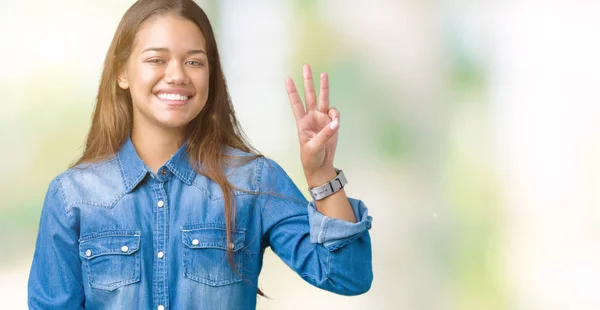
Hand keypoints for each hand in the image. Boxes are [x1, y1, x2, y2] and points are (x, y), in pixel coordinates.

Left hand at [286, 64, 339, 183]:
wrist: (321, 165)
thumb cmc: (311, 157)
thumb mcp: (313, 147)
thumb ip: (324, 135)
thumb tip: (335, 123)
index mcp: (302, 122)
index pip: (296, 103)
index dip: (292, 91)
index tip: (287, 79)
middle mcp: (311, 117)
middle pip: (309, 95)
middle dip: (308, 81)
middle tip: (306, 66)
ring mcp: (322, 119)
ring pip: (323, 99)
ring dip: (324, 87)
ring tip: (324, 74)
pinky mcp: (331, 124)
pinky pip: (335, 114)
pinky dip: (336, 115)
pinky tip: (335, 123)